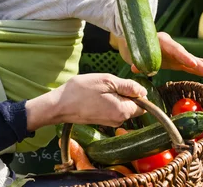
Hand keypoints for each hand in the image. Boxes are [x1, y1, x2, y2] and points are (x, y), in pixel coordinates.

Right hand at [25, 73, 147, 130]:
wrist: (59, 105)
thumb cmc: (81, 91)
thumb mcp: (106, 81)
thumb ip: (128, 86)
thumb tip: (143, 91)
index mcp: (123, 111)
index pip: (143, 104)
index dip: (136, 92)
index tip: (121, 84)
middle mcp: (119, 120)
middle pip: (132, 106)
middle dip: (124, 93)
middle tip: (107, 85)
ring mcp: (110, 122)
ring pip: (121, 106)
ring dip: (114, 96)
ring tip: (98, 90)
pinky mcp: (102, 121)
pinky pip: (112, 109)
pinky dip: (106, 101)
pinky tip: (94, 96)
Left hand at [117, 32, 202, 79]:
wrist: (133, 41)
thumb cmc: (133, 46)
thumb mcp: (133, 52)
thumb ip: (137, 60)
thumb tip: (135, 68)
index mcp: (162, 41)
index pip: (174, 49)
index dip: (184, 56)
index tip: (192, 63)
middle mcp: (172, 46)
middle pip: (187, 55)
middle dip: (200, 65)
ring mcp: (176, 54)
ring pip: (193, 61)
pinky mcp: (178, 61)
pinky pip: (191, 66)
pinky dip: (202, 71)